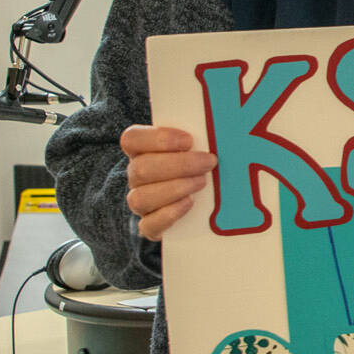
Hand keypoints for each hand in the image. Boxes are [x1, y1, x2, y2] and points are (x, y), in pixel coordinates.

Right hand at [121, 124, 216, 241]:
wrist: (199, 203)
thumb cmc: (198, 164)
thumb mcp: (197, 146)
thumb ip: (200, 136)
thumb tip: (222, 127)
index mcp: (141, 150)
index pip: (132, 139)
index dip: (158, 138)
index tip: (189, 140)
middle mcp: (136, 176)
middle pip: (141, 168)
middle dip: (179, 165)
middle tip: (209, 162)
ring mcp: (141, 202)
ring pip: (141, 198)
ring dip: (175, 189)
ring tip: (202, 182)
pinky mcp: (150, 226)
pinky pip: (148, 225)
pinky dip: (168, 215)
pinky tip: (189, 204)